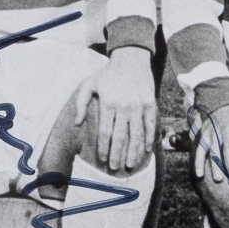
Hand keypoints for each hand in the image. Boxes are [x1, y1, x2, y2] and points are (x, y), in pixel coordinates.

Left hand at [74, 47, 157, 173]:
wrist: (130, 59)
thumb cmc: (106, 74)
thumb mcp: (88, 84)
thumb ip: (80, 103)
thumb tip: (77, 123)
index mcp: (107, 103)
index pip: (105, 132)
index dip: (104, 148)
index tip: (102, 159)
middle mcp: (124, 106)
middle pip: (120, 137)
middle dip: (117, 155)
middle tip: (115, 168)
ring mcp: (139, 106)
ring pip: (136, 134)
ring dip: (133, 152)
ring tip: (130, 165)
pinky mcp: (150, 104)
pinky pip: (150, 125)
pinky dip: (148, 139)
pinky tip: (145, 150)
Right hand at [191, 104, 228, 196]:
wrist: (223, 105)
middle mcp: (227, 129)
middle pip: (228, 150)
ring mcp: (213, 132)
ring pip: (213, 150)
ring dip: (215, 165)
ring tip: (218, 181)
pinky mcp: (203, 135)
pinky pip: (200, 150)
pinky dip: (198, 162)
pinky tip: (199, 175)